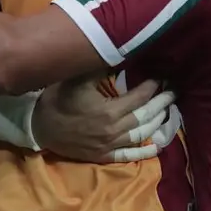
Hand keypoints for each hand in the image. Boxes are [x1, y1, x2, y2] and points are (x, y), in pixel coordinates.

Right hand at [32, 75, 175, 163]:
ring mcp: (108, 145)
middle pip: (146, 115)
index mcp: (109, 111)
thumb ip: (101, 69)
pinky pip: (127, 155)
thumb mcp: (77, 80)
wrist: (36, 127)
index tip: (161, 77)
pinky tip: (157, 147)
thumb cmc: (57, 100)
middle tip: (174, 92)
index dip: (152, 86)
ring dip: (157, 122)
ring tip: (168, 111)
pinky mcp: (102, 155)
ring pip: (141, 134)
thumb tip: (122, 54)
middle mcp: (113, 130)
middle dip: (162, 102)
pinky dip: (143, 152)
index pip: (140, 97)